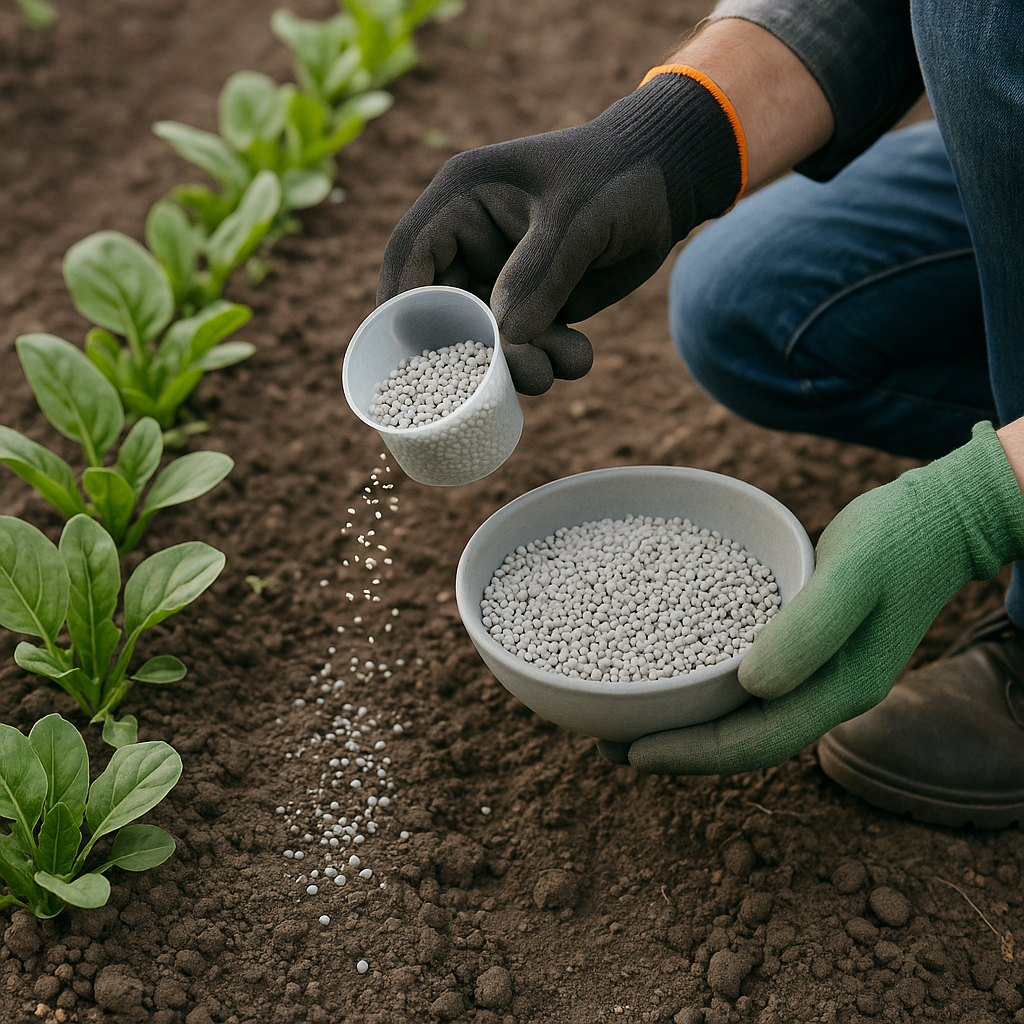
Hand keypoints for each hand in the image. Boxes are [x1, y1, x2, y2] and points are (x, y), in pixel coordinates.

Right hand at [378, 70, 743, 394]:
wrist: (669, 182)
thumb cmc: (616, 177)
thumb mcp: (576, 221)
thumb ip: (537, 276)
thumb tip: (504, 339)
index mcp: (462, 200)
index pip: (410, 255)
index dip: (403, 306)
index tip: (415, 356)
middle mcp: (472, 239)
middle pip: (447, 308)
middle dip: (475, 349)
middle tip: (513, 375)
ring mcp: (502, 274)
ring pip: (489, 335)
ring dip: (518, 362)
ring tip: (554, 369)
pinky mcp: (534, 301)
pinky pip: (527, 343)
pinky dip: (549, 357)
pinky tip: (578, 356)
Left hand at [599, 422, 1023, 774]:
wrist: (936, 519)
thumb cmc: (898, 539)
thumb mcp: (853, 574)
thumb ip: (810, 628)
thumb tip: (752, 685)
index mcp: (840, 691)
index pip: (755, 743)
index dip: (691, 755)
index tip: (633, 752)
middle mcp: (825, 693)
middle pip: (740, 741)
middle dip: (675, 748)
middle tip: (607, 744)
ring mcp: (816, 673)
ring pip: (741, 716)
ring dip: (684, 722)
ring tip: (626, 716)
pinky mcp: (804, 647)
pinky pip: (746, 682)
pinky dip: (703, 685)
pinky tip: (669, 668)